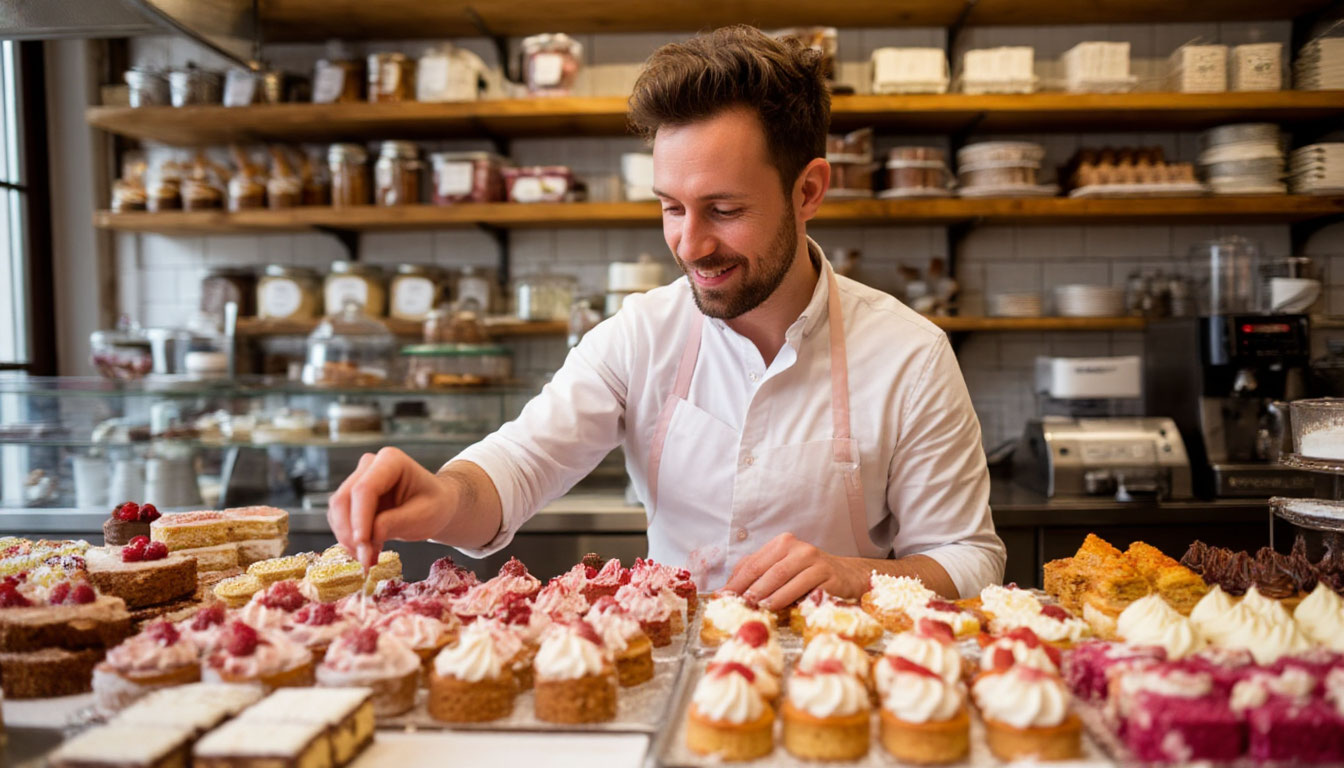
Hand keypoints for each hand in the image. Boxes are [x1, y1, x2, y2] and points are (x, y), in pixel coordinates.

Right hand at [327, 447, 456, 568]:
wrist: (435, 506)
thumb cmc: (434, 505)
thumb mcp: (424, 516)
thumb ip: (396, 523)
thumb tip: (369, 537)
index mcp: (391, 460)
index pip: (365, 489)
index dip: (359, 519)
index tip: (362, 544)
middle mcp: (369, 466)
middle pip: (344, 499)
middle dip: (351, 533)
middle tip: (365, 560)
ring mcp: (357, 480)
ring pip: (337, 510)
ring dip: (347, 538)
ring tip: (369, 558)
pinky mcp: (351, 498)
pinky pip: (339, 519)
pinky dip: (348, 538)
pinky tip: (367, 550)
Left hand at [722, 533, 865, 609]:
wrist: (847, 577)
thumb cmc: (808, 576)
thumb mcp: (782, 570)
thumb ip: (757, 575)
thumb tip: (726, 591)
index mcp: (782, 544)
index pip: (752, 563)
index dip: (736, 581)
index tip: (722, 596)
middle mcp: (798, 548)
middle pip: (766, 569)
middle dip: (749, 588)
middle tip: (738, 604)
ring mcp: (814, 560)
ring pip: (783, 576)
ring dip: (767, 594)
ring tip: (756, 607)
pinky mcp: (828, 575)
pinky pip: (804, 587)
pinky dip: (788, 598)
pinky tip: (778, 607)